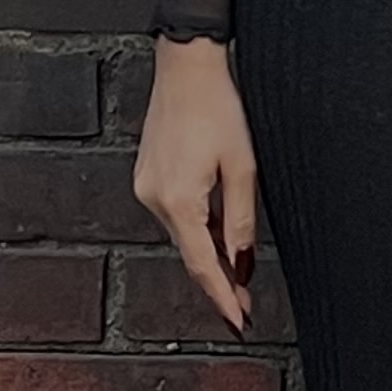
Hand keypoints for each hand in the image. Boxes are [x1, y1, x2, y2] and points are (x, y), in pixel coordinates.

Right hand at [132, 36, 258, 336]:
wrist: (186, 67)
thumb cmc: (219, 108)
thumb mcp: (243, 168)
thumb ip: (241, 220)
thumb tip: (241, 264)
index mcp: (179, 199)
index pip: (202, 264)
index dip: (221, 297)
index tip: (238, 323)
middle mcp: (155, 199)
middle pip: (190, 253)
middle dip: (218, 283)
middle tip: (244, 310)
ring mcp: (147, 188)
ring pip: (183, 236)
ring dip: (208, 257)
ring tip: (237, 282)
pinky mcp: (148, 177)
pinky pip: (176, 216)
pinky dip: (197, 232)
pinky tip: (216, 242)